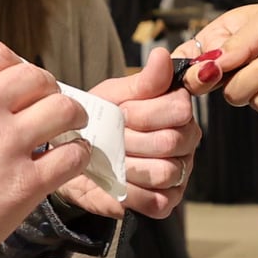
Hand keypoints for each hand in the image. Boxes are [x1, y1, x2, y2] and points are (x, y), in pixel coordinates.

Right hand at [0, 39, 88, 257]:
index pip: (0, 55)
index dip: (18, 68)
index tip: (22, 84)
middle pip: (37, 78)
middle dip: (49, 89)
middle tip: (51, 104)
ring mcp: (5, 143)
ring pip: (64, 109)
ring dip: (72, 116)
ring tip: (71, 127)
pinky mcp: (24, 183)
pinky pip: (72, 156)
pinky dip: (78, 155)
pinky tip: (71, 158)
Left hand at [63, 48, 201, 221]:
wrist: (72, 158)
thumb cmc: (99, 122)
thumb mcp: (116, 95)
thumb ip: (143, 80)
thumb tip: (161, 55)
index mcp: (178, 110)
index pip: (179, 109)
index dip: (145, 113)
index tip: (122, 113)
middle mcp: (185, 141)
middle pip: (171, 141)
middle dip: (132, 140)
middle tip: (112, 138)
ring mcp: (179, 173)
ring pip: (164, 172)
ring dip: (130, 166)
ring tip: (112, 160)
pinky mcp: (166, 202)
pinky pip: (156, 200)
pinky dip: (132, 193)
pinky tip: (117, 182)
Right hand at [178, 1, 257, 119]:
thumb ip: (237, 43)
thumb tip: (210, 64)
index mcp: (227, 38)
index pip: (191, 56)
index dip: (188, 66)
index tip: (200, 66)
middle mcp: (236, 65)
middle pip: (206, 82)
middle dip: (227, 70)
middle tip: (244, 56)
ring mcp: (255, 87)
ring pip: (237, 94)